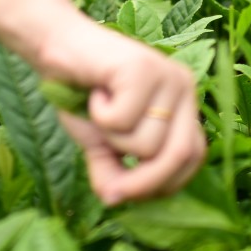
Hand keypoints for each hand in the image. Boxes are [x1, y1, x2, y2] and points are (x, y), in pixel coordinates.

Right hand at [33, 14, 206, 205]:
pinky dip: (100, 114)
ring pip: (147, 142)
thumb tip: (115, 202)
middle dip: (144, 181)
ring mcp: (167, 74)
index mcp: (184, 105)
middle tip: (111, 185)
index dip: (165, 184)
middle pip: (180, 154)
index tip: (130, 193)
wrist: (56, 48)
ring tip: (100, 108)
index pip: (194, 156)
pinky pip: (124, 119)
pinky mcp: (142, 67)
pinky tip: (95, 92)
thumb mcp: (102, 144)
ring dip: (112, 137)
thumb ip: (114, 173)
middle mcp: (184, 87)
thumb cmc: (82, 94)